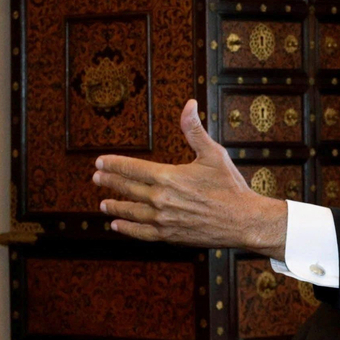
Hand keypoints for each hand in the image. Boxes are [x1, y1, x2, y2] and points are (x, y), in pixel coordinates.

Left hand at [92, 100, 287, 257]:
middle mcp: (161, 199)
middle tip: (96, 177)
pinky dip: (127, 229)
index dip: (114, 164)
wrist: (244, 221)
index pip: (132, 168)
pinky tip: (116, 225)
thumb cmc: (230, 186)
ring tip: (103, 204)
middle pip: (127, 189)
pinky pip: (141, 233)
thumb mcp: (213, 153)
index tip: (99, 161)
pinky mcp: (169, 236)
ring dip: (115, 207)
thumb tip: (188, 103)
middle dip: (109, 182)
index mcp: (168, 176)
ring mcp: (163, 219)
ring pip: (131, 212)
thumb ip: (194, 130)